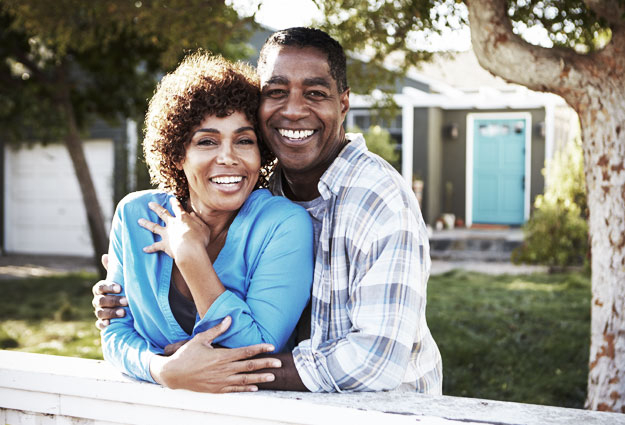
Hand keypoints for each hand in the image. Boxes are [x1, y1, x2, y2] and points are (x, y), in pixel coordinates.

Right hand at [92, 254, 126, 329]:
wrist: (126, 306)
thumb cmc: (122, 289)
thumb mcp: (120, 279)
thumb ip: (114, 269)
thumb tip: (105, 255)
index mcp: (100, 289)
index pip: (100, 287)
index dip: (109, 287)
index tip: (119, 288)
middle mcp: (98, 300)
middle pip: (101, 300)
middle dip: (113, 300)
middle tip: (126, 301)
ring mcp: (99, 312)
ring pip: (100, 312)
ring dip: (111, 312)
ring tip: (123, 313)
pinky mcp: (102, 322)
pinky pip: (99, 324)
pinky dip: (104, 324)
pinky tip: (110, 324)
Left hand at [139, 199, 210, 259]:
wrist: (190, 250)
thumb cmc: (200, 239)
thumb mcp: (204, 228)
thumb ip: (198, 220)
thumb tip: (192, 214)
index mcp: (183, 218)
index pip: (178, 207)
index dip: (175, 202)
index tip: (171, 199)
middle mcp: (172, 224)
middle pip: (162, 213)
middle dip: (156, 208)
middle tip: (149, 204)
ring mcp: (167, 234)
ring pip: (154, 227)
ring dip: (146, 223)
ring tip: (139, 220)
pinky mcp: (164, 245)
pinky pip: (155, 246)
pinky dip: (150, 248)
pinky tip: (144, 249)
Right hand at [150, 316, 281, 392]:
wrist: (173, 374)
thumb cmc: (186, 354)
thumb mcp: (201, 338)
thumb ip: (217, 329)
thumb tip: (229, 318)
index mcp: (221, 356)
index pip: (245, 351)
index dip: (260, 349)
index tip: (271, 347)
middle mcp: (223, 369)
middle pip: (249, 366)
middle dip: (265, 364)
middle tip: (279, 364)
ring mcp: (220, 381)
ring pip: (245, 380)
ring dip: (259, 378)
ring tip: (272, 377)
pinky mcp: (216, 389)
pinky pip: (234, 389)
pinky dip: (246, 389)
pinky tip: (255, 388)